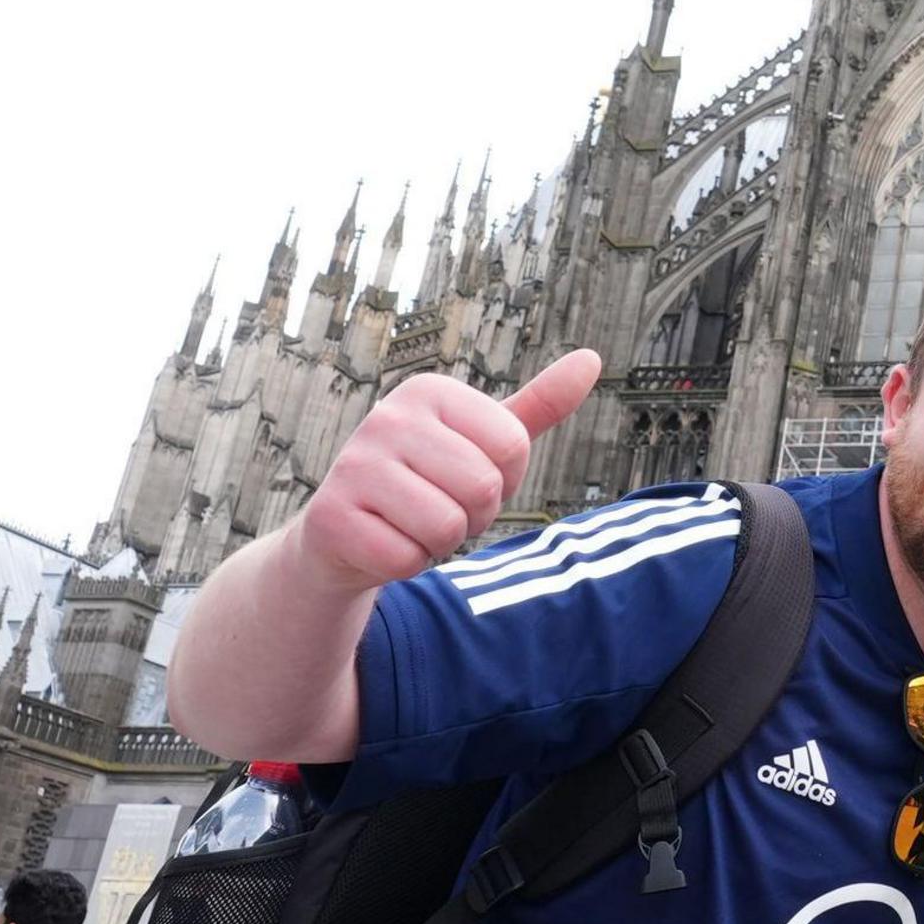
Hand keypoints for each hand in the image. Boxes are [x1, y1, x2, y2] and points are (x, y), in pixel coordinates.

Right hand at [291, 352, 599, 590]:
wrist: (346, 533)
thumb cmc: (428, 482)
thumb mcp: (483, 440)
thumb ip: (538, 406)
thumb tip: (592, 359)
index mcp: (429, 391)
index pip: (513, 446)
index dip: (504, 478)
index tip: (465, 476)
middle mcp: (387, 417)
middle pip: (484, 486)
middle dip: (473, 514)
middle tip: (438, 505)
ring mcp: (354, 464)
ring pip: (448, 526)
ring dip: (440, 541)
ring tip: (411, 523)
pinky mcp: (331, 517)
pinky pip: (408, 558)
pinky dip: (406, 564)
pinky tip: (383, 542)